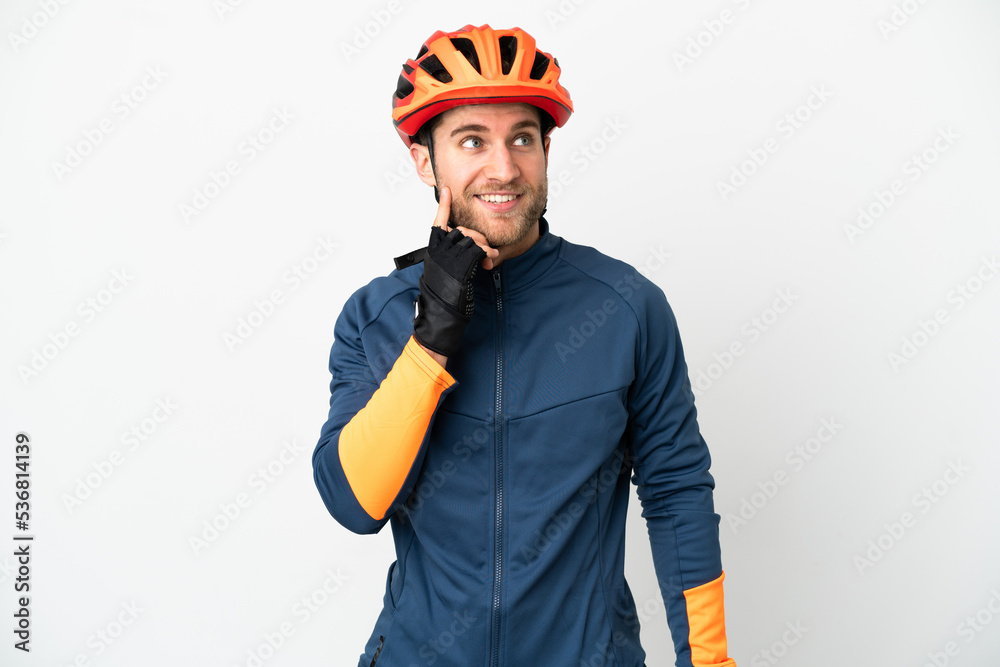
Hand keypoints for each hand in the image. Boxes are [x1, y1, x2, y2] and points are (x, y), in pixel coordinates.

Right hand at [412, 187, 491, 357]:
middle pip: (463, 230)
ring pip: (472, 239)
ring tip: (490, 259)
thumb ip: (456, 254)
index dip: (444, 206)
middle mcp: (438, 250)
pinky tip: (490, 261)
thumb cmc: (445, 294)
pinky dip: (487, 254)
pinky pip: (478, 250)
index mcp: (433, 249)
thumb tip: (476, 248)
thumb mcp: (447, 269)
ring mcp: (447, 256)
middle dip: (478, 238)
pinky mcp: (459, 264)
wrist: (442, 312)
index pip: (438, 222)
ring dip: (485, 248)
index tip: (446, 190)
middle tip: (486, 252)